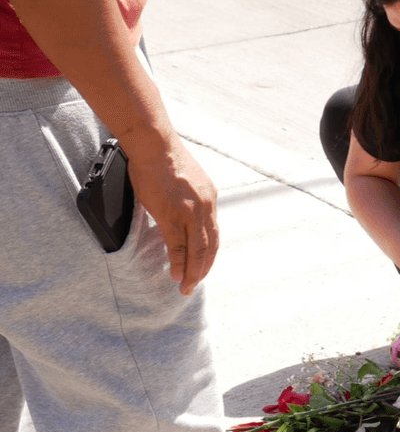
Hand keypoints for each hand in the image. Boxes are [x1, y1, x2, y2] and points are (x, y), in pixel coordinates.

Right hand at [125, 138, 218, 295]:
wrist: (154, 145)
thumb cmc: (162, 159)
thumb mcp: (186, 180)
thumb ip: (188, 198)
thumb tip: (180, 209)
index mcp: (209, 199)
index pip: (213, 233)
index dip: (208, 253)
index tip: (202, 266)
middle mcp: (205, 207)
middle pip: (209, 246)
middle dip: (203, 267)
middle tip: (195, 283)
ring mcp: (191, 212)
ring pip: (197, 250)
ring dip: (193, 271)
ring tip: (186, 287)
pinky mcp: (173, 215)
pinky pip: (178, 246)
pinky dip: (179, 263)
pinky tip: (177, 275)